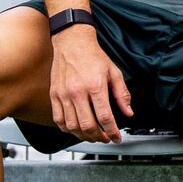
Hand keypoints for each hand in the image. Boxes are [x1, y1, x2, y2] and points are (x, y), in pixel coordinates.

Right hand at [49, 24, 131, 143]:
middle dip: (99, 137)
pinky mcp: (54, 95)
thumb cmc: (93, 57)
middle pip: (87, 125)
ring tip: (94, 136)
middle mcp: (77, 92)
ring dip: (84, 136)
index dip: (112, 131)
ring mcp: (63, 95)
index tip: (116, 137)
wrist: (72, 43)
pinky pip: (58, 119)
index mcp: (95, 86)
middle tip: (106, 138)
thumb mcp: (114, 73)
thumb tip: (128, 112)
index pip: (104, 117)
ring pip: (72, 125)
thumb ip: (122, 94)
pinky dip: (68, 129)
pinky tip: (76, 129)